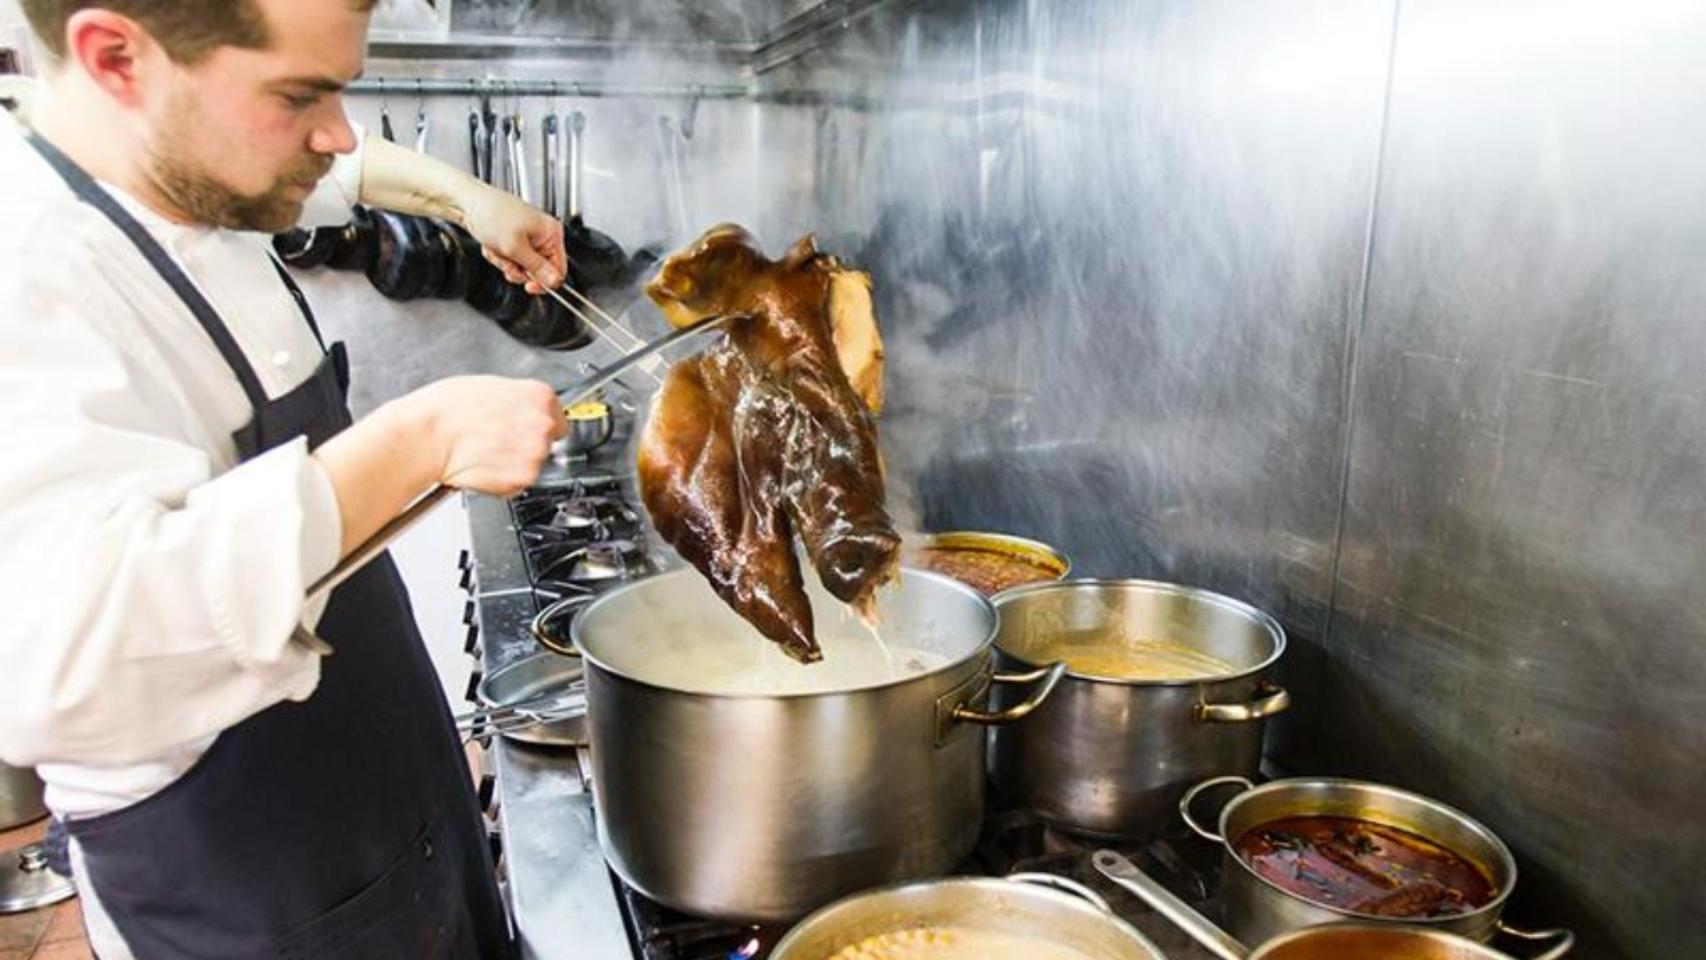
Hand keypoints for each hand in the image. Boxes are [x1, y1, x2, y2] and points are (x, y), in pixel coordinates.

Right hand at [408, 376, 566, 495]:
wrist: (427, 437)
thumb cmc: (446, 409)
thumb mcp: (490, 386)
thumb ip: (517, 399)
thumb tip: (520, 408)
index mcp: (539, 396)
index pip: (557, 416)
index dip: (537, 424)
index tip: (523, 428)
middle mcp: (543, 425)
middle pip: (548, 441)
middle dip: (526, 443)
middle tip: (498, 440)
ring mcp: (535, 454)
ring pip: (533, 464)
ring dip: (515, 463)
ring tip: (486, 452)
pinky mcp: (522, 479)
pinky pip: (519, 483)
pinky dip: (504, 481)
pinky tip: (483, 466)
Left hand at [460, 185, 567, 294]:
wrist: (467, 202)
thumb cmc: (491, 213)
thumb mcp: (515, 247)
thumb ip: (536, 268)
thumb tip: (554, 282)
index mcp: (551, 233)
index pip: (558, 270)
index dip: (544, 282)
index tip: (528, 286)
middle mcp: (542, 235)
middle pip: (537, 271)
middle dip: (517, 269)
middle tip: (507, 258)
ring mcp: (528, 238)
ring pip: (521, 268)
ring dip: (505, 262)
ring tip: (497, 248)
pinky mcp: (514, 240)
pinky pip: (510, 260)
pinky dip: (498, 257)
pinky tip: (492, 245)